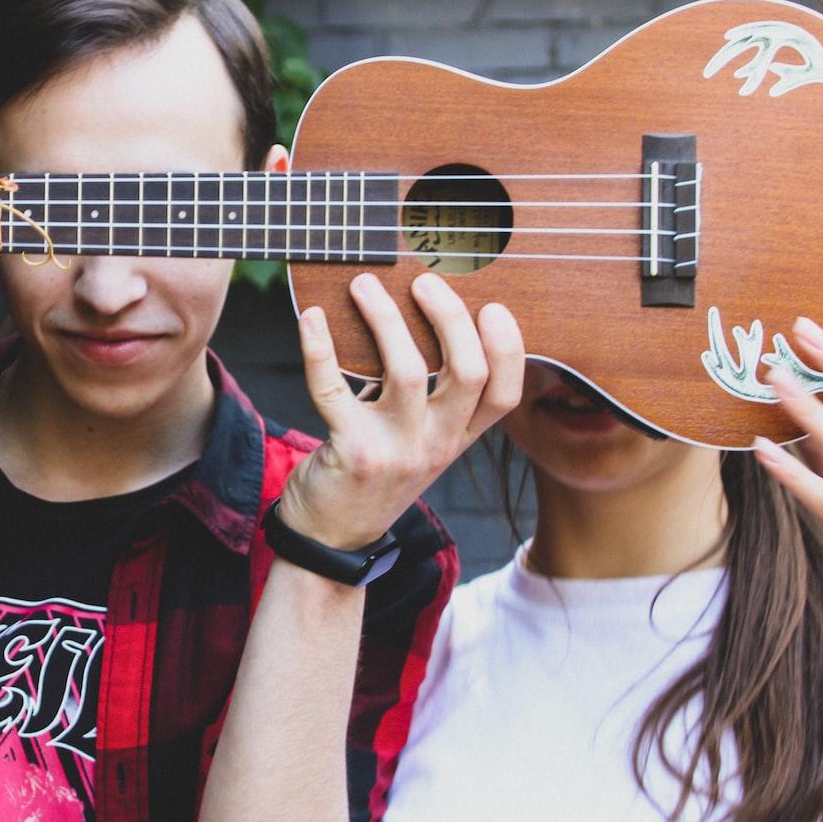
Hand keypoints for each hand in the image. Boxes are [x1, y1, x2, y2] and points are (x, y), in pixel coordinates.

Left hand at [279, 271, 524, 550]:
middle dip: (448, 316)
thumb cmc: (372, 474)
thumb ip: (430, 398)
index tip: (492, 306)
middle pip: (467, 372)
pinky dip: (320, 349)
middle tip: (423, 281)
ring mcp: (396, 450)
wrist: (329, 540)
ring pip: (407, 372)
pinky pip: (333, 389)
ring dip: (385, 318)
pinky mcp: (351, 452)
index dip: (508, 348)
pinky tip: (313, 319)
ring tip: (364, 285)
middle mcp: (435, 445)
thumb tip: (422, 317)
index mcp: (456, 439)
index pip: (504, 394)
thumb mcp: (417, 444)